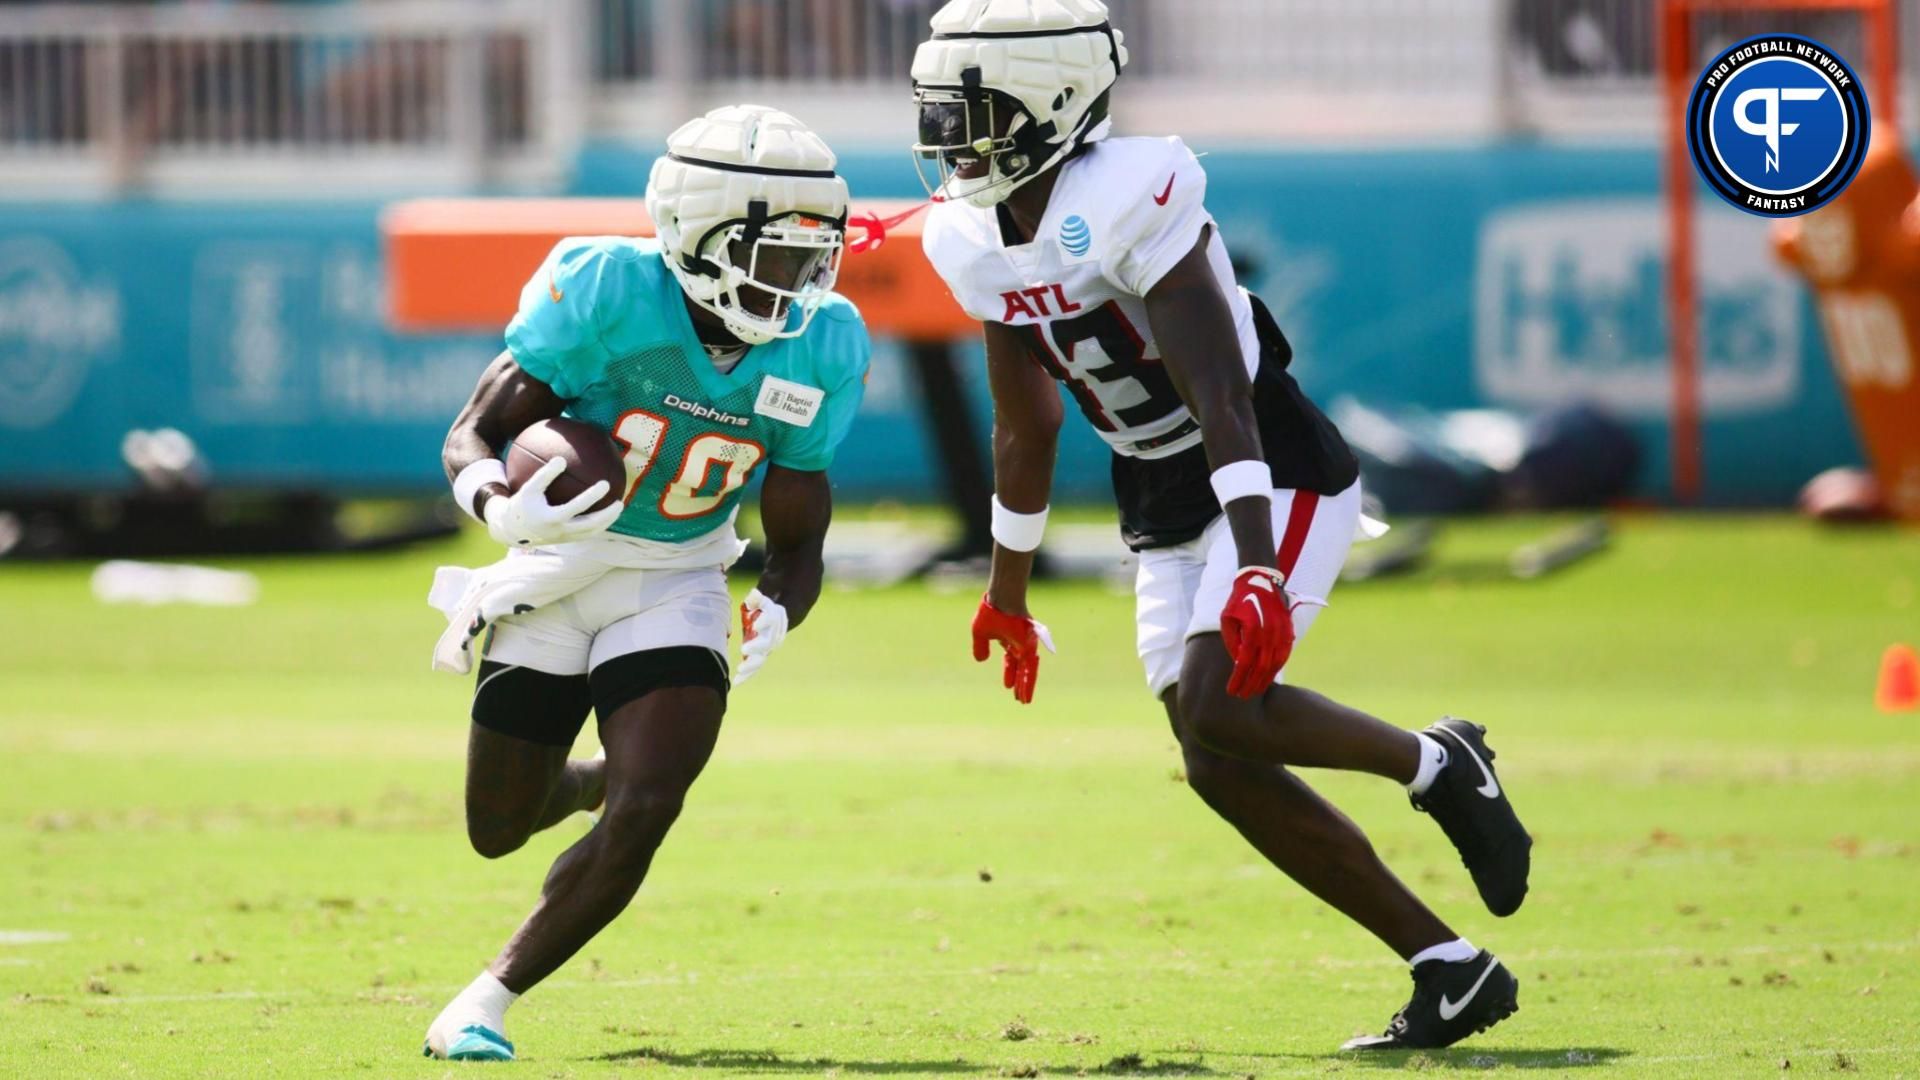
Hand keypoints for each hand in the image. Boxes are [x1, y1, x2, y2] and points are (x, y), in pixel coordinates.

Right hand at [483, 457, 622, 547]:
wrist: (513, 530)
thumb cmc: (522, 504)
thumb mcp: (529, 488)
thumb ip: (545, 475)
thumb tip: (562, 459)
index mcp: (552, 518)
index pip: (577, 507)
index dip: (592, 496)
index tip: (605, 483)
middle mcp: (561, 531)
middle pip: (590, 526)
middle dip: (607, 515)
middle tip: (619, 502)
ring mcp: (565, 538)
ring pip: (592, 532)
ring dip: (607, 522)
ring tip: (618, 507)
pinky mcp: (567, 540)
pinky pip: (587, 533)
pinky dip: (599, 524)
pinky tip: (607, 512)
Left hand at [737, 588, 788, 685]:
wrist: (775, 621)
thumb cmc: (763, 608)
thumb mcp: (760, 600)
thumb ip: (756, 599)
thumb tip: (754, 594)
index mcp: (774, 619)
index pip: (772, 620)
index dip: (765, 622)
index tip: (756, 625)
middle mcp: (773, 636)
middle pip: (767, 643)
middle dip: (756, 647)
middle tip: (744, 649)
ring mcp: (767, 649)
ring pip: (760, 659)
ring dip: (750, 667)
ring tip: (739, 673)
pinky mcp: (759, 657)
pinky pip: (754, 667)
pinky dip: (746, 676)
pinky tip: (736, 683)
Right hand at [970, 594, 1055, 704]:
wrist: (1002, 601)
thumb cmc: (992, 612)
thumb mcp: (980, 633)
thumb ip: (980, 647)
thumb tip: (980, 660)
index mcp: (1008, 640)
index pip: (1010, 661)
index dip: (1009, 673)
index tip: (1007, 685)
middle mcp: (1019, 644)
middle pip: (1021, 668)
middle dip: (1019, 682)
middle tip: (1019, 697)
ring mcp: (1026, 646)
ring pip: (1027, 671)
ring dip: (1025, 686)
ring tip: (1023, 701)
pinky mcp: (1029, 649)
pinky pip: (1030, 669)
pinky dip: (1028, 682)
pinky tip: (1025, 693)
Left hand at [1219, 566, 1294, 698]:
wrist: (1261, 580)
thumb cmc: (1239, 600)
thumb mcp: (1227, 619)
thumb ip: (1232, 642)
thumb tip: (1237, 664)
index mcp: (1252, 630)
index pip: (1244, 663)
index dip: (1238, 680)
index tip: (1231, 691)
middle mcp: (1269, 634)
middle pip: (1261, 668)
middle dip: (1251, 685)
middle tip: (1242, 696)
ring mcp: (1281, 633)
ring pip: (1275, 664)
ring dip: (1265, 681)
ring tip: (1255, 691)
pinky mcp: (1288, 632)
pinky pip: (1284, 656)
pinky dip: (1276, 669)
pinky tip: (1268, 678)